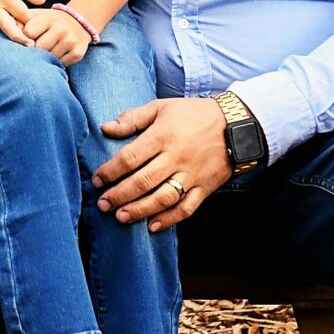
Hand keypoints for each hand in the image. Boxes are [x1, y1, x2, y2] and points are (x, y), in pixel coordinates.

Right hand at [0, 0, 45, 42]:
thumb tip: (42, 0)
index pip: (22, 13)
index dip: (32, 21)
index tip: (42, 27)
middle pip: (10, 28)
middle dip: (21, 39)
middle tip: (32, 46)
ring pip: (5, 32)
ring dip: (16, 38)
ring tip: (27, 44)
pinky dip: (8, 34)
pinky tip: (17, 37)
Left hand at [17, 8, 88, 63]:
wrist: (79, 22)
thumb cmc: (51, 21)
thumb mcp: (38, 15)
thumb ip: (22, 21)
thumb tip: (9, 30)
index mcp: (49, 17)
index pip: (28, 33)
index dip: (25, 38)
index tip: (27, 39)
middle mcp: (62, 29)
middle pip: (38, 47)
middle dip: (34, 50)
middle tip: (35, 48)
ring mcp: (71, 41)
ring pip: (49, 58)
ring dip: (44, 58)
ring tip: (46, 51)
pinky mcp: (77, 53)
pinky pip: (60, 64)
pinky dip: (56, 62)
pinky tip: (57, 54)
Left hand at [94, 98, 232, 230]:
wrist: (237, 124)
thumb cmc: (194, 113)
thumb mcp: (161, 107)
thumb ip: (132, 118)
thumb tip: (105, 127)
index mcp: (162, 135)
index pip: (130, 157)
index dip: (110, 171)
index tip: (97, 180)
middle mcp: (176, 157)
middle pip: (143, 181)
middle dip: (119, 195)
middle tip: (102, 204)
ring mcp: (191, 174)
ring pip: (163, 198)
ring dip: (140, 210)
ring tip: (121, 217)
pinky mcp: (205, 187)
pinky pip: (186, 208)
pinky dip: (170, 219)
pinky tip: (153, 226)